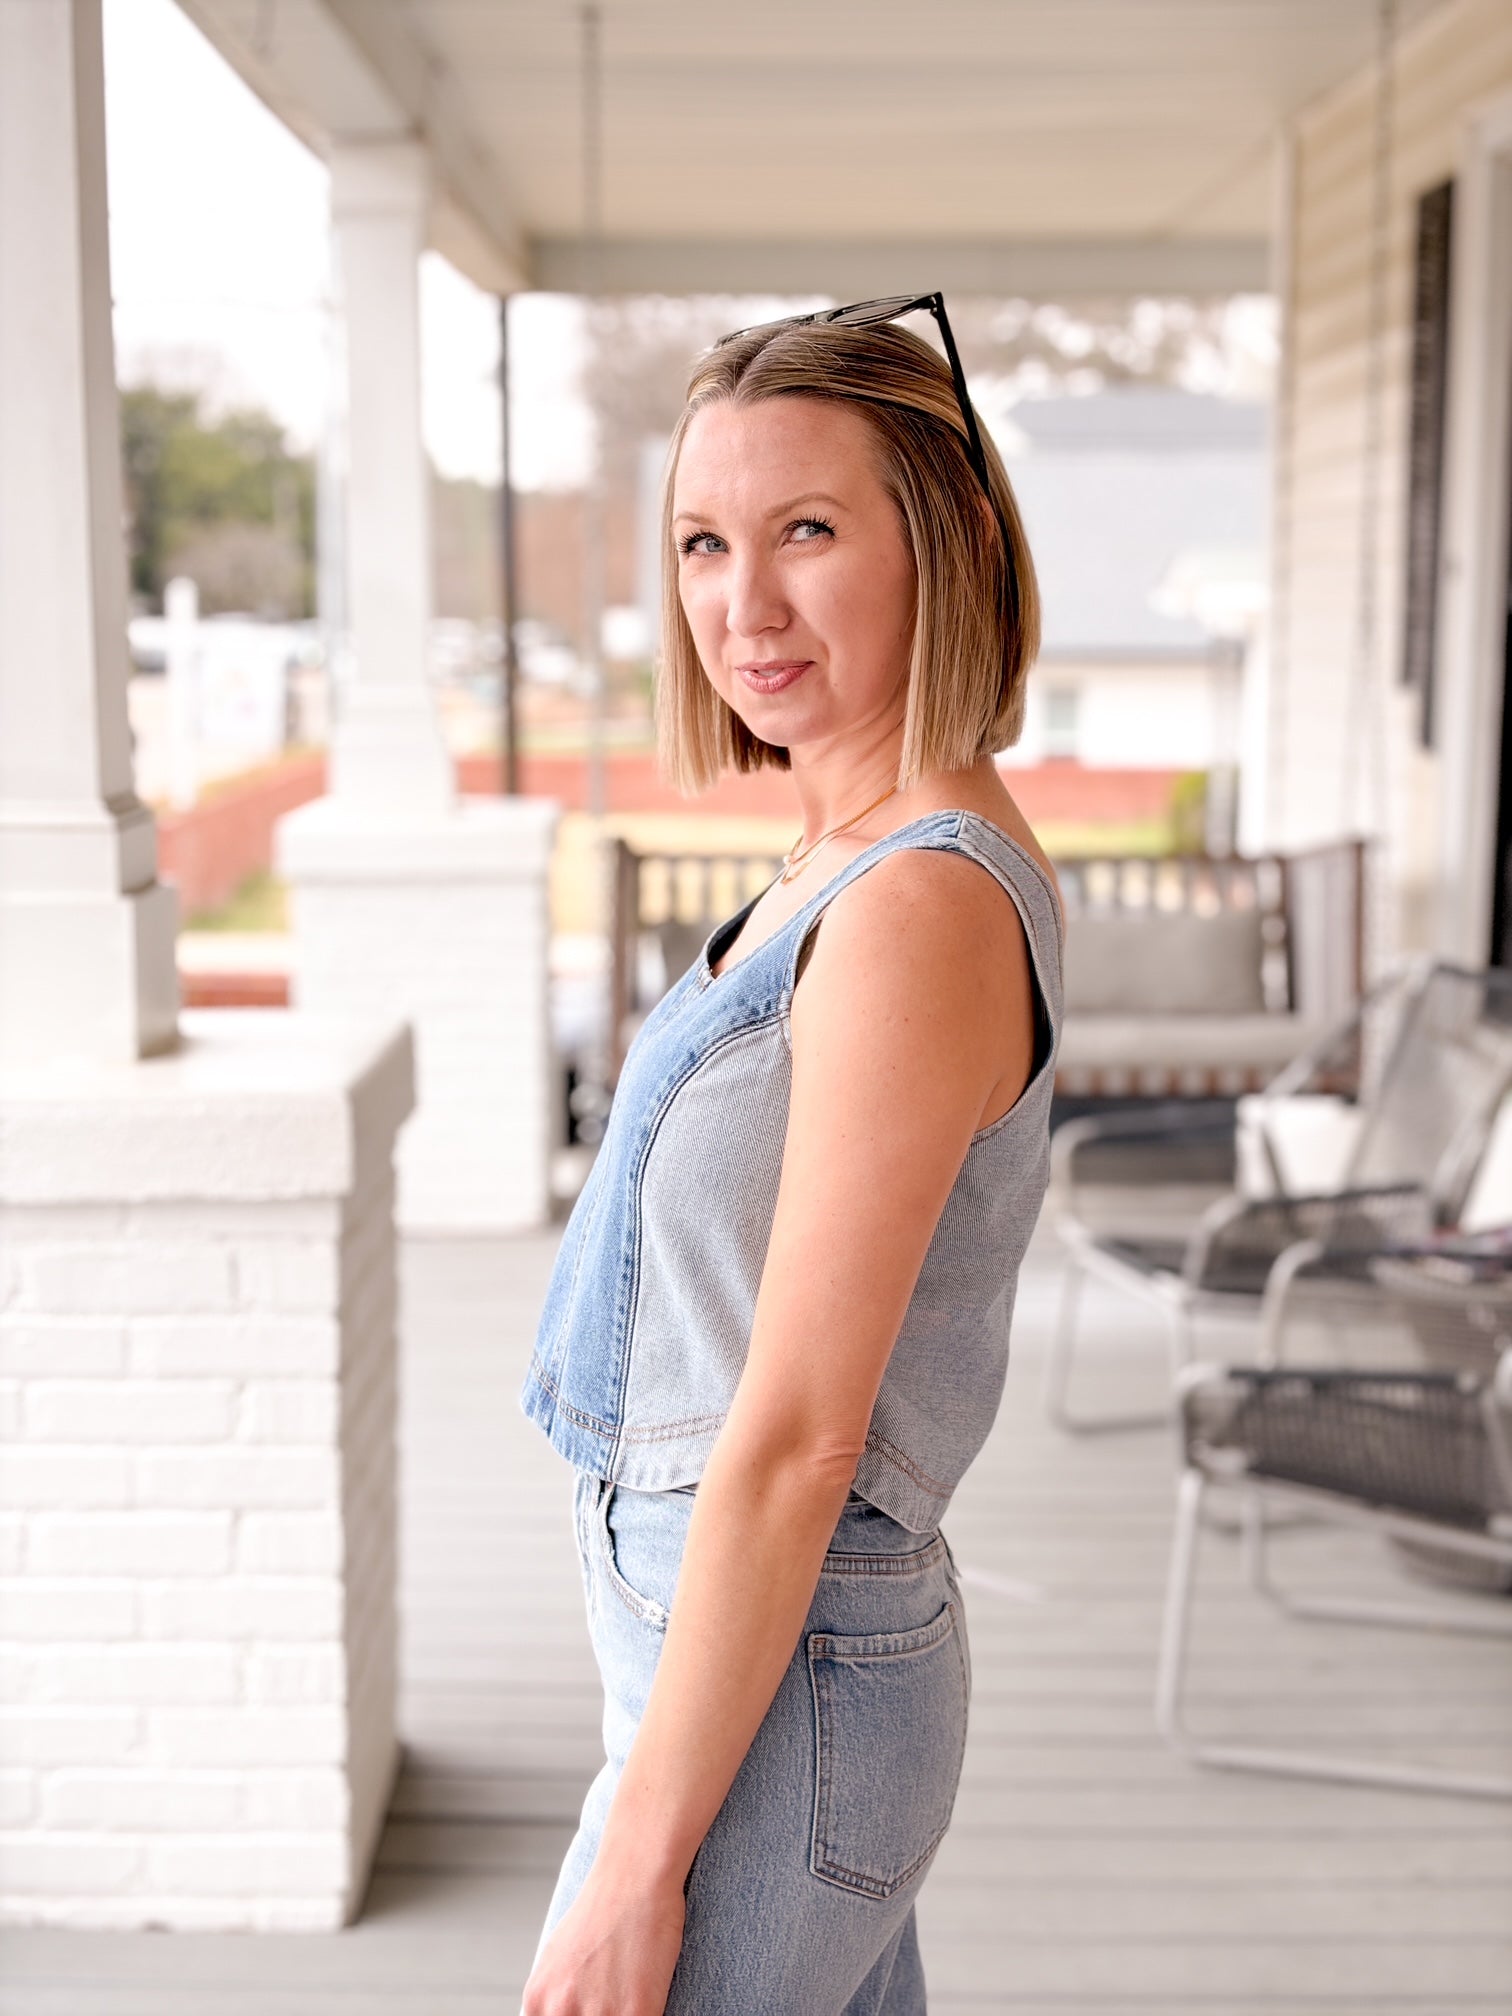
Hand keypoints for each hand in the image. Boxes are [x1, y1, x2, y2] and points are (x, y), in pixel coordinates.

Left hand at [522, 1864, 686, 2015]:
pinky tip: (648, 1999)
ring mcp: (599, 2014)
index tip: (586, 2013)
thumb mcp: (556, 1957)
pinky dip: (648, 2015)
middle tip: (609, 2006)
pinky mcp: (637, 2013)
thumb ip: (553, 2000)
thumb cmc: (601, 1910)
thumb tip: (558, 2015)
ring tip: (629, 1996)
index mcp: (537, 2001)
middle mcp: (560, 2010)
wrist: (636, 1875)